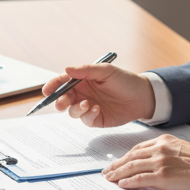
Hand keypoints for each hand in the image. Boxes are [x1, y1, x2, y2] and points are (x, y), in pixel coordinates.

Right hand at [41, 63, 155, 127]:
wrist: (142, 96)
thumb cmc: (125, 80)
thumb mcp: (105, 71)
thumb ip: (86, 70)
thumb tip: (67, 69)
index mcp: (82, 80)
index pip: (62, 82)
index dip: (52, 86)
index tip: (46, 91)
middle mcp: (82, 93)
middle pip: (63, 99)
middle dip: (60, 102)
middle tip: (62, 103)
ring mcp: (88, 107)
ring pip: (71, 111)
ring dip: (75, 109)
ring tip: (86, 104)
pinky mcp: (96, 118)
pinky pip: (85, 120)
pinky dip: (87, 115)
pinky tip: (96, 109)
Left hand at [102, 136, 189, 189]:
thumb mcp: (181, 149)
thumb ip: (166, 152)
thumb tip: (151, 163)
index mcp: (164, 141)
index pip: (138, 149)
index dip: (125, 157)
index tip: (118, 162)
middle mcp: (159, 149)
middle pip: (131, 157)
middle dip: (117, 165)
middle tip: (106, 172)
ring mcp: (160, 162)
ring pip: (131, 167)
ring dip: (118, 173)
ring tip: (109, 179)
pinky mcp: (162, 177)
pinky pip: (139, 179)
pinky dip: (128, 182)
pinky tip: (121, 184)